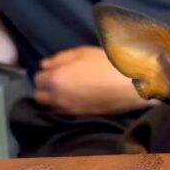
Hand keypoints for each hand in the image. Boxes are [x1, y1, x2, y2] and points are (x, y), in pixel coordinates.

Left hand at [34, 46, 155, 115]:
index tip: (56, 69)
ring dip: (55, 99)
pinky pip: (66, 113)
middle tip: (59, 80)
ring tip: (68, 90)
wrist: (131, 84)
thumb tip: (44, 65)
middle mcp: (59, 99)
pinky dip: (67, 106)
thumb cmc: (108, 64)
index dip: (47, 72)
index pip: (38, 79)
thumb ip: (60, 58)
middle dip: (46, 88)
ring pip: (52, 107)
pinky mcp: (82, 117)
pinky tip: (78, 98)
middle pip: (40, 97)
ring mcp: (71, 110)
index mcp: (57, 80)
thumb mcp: (83, 52)